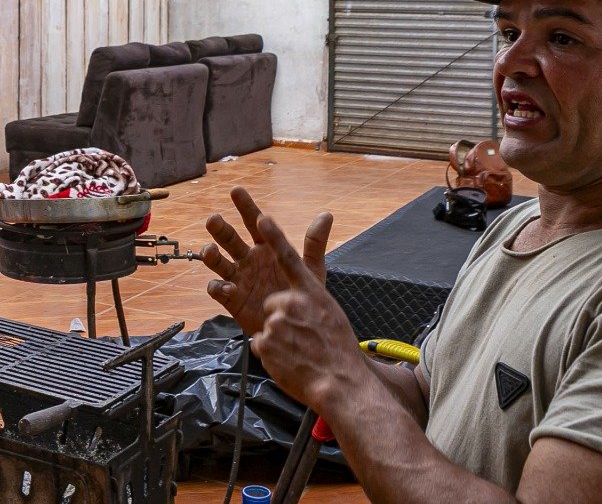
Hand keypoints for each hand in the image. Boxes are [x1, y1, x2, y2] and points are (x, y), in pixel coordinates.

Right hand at [201, 187, 318, 336]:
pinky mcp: (232, 300)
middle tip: (213, 220)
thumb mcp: (309, 270)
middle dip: (220, 228)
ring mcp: (238, 279)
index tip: (236, 191)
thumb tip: (327, 214)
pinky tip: (228, 287)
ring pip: (217, 262)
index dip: (246, 206)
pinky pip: (218, 290)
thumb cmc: (301, 297)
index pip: (253, 223)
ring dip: (210, 255)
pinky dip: (219, 287)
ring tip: (210, 251)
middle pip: (229, 239)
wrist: (296, 330)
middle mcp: (248, 260)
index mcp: (266, 249)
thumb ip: (314, 243)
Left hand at [249, 210, 363, 412]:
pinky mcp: (263, 341)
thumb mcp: (330, 311)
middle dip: (280, 317)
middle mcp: (291, 301)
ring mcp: (275, 322)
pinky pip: (260, 344)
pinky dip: (271, 355)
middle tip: (302, 336)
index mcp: (310, 292)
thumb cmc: (339, 349)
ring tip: (298, 352)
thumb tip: (299, 290)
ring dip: (278, 338)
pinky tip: (289, 362)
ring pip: (267, 325)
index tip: (262, 216)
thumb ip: (312, 295)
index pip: (290, 257)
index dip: (275, 236)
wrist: (341, 384)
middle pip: (272, 303)